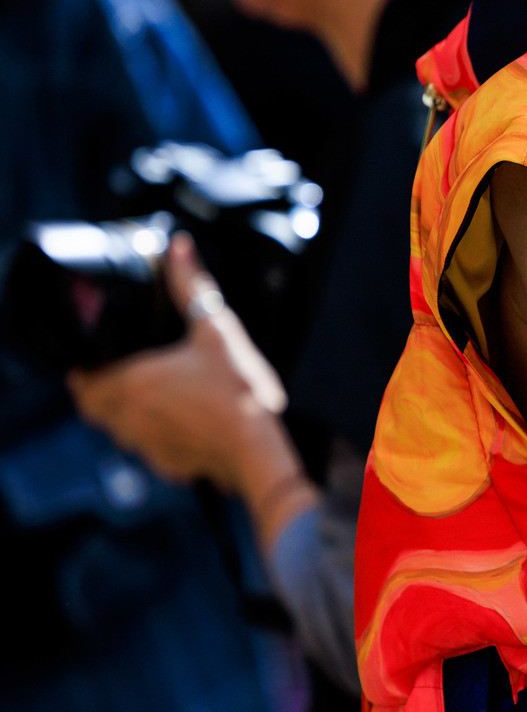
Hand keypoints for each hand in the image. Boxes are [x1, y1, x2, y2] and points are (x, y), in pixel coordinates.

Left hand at [68, 234, 316, 548]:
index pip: (81, 383)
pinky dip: (153, 434)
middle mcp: (129, 419)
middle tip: (116, 372)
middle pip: (93, 409)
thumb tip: (178, 246)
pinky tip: (179, 421)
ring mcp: (147, 447)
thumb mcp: (216, 330)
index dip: (81, 371)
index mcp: (131, 384)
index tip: (89, 358)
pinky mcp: (167, 465)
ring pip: (118, 430)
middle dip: (99, 391)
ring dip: (124, 413)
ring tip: (149, 394)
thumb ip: (191, 286)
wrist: (260, 452)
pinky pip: (147, 449)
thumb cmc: (237, 392)